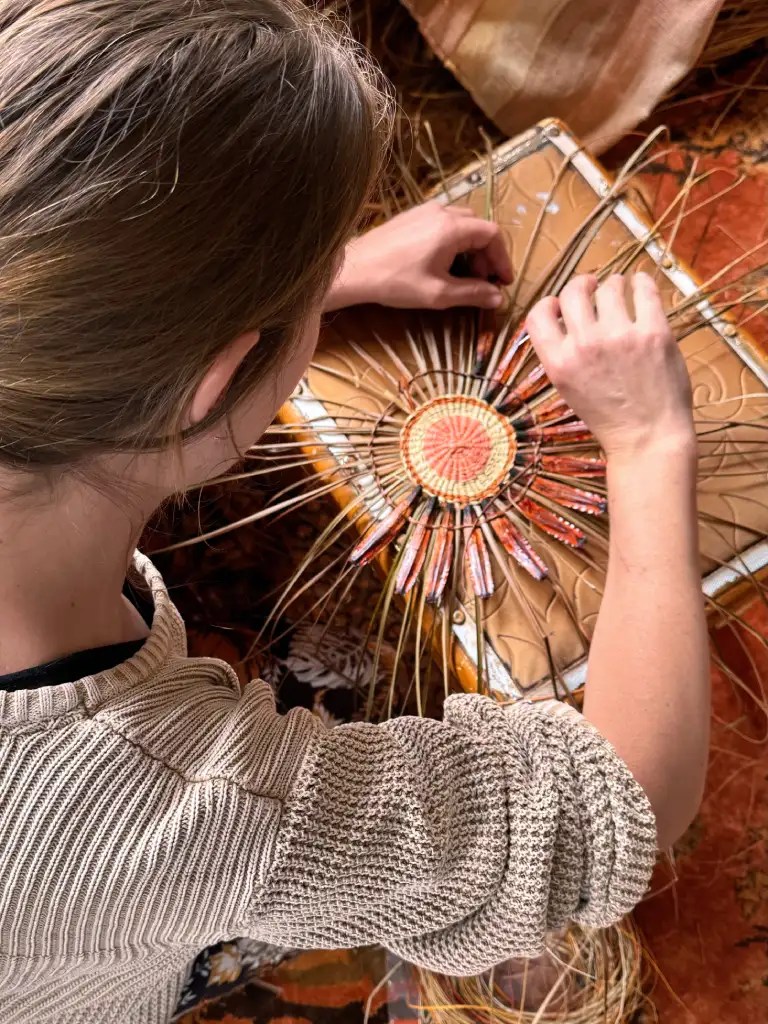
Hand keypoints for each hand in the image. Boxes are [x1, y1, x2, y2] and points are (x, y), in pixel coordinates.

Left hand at [324, 202, 512, 312]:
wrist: (355, 269)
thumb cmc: (396, 282)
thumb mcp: (439, 294)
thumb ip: (472, 294)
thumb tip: (497, 298)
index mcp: (452, 228)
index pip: (492, 235)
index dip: (502, 259)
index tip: (503, 281)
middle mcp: (442, 211)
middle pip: (479, 227)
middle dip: (486, 255)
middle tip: (483, 282)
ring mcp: (426, 210)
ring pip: (462, 224)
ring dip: (470, 248)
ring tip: (464, 275)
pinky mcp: (412, 215)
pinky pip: (444, 223)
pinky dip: (454, 241)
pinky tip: (444, 263)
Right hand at [526, 272, 695, 458]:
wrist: (647, 438)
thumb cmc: (609, 418)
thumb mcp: (569, 389)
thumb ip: (563, 355)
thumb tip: (565, 319)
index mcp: (559, 362)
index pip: (538, 314)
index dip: (549, 303)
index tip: (560, 304)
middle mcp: (585, 345)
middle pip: (573, 292)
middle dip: (582, 284)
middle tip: (593, 286)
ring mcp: (620, 336)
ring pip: (609, 286)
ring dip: (613, 283)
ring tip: (621, 289)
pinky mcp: (654, 332)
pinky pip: (644, 291)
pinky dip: (641, 282)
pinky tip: (640, 284)